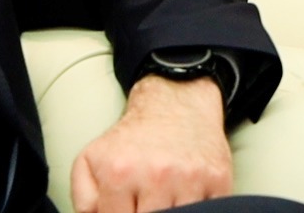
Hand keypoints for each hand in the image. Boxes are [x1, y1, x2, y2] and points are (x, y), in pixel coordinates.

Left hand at [70, 74, 231, 212]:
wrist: (175, 101)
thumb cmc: (132, 138)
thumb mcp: (91, 159)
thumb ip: (85, 198)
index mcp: (119, 173)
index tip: (126, 211)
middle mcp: (156, 176)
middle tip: (144, 206)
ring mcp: (190, 180)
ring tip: (164, 202)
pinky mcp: (218, 181)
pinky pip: (212, 212)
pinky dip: (200, 211)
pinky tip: (187, 200)